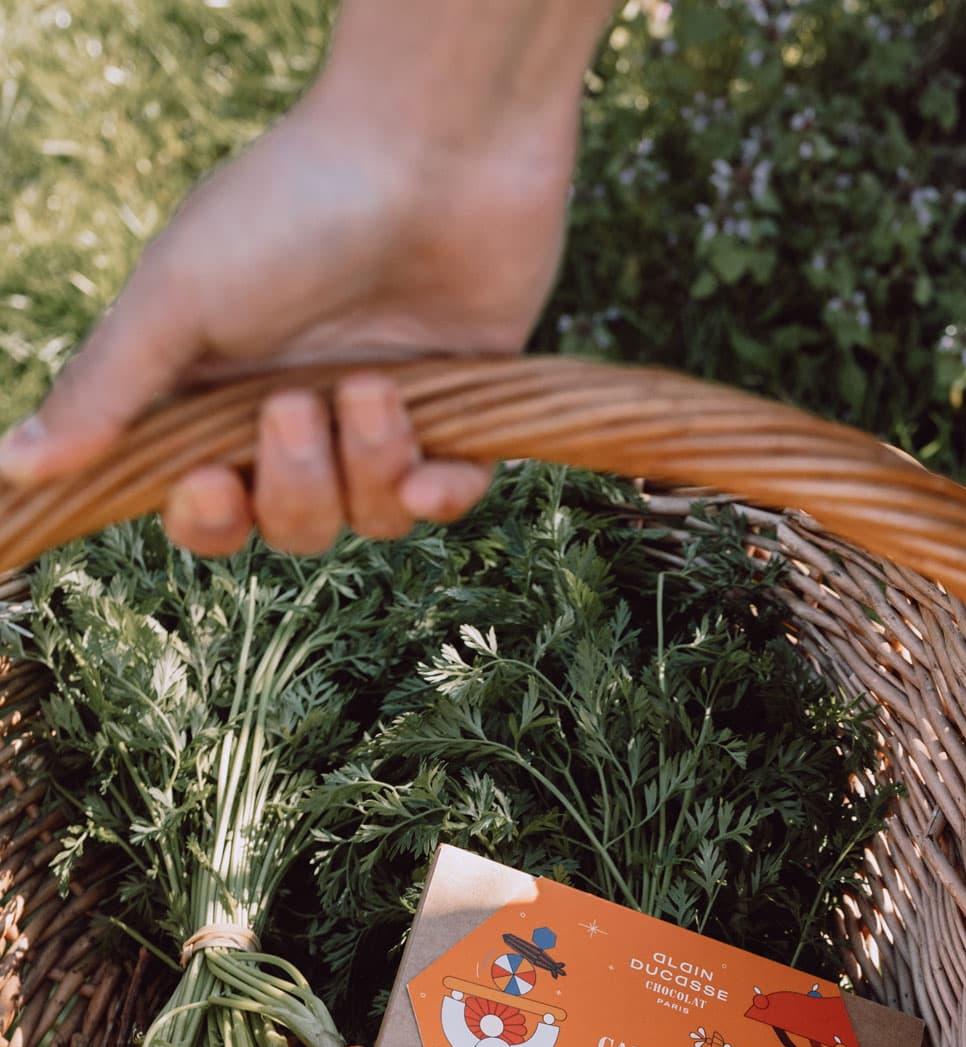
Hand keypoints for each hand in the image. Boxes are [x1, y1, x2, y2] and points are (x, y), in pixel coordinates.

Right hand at [0, 75, 580, 553]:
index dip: (208, 518)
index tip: (211, 485)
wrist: (434, 148)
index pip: (207, 504)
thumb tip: (11, 465)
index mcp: (224, 389)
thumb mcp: (178, 298)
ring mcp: (387, 414)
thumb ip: (104, 390)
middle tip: (298, 406)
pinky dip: (439, 496)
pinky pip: (451, 499)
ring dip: (369, 464)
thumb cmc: (292, 206)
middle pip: (290, 524)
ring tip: (376, 385)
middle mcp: (304, 410)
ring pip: (371, 517)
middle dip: (295, 487)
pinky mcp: (466, 411)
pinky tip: (430, 474)